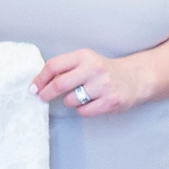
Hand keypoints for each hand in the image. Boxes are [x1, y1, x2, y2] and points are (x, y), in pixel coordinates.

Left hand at [31, 49, 146, 116]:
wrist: (135, 78)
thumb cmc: (103, 71)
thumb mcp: (85, 61)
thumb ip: (65, 68)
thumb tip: (39, 82)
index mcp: (84, 56)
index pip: (54, 66)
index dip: (40, 78)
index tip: (33, 87)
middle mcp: (94, 69)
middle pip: (59, 84)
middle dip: (46, 93)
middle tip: (42, 97)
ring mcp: (103, 86)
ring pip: (71, 100)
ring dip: (70, 102)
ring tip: (81, 96)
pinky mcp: (111, 101)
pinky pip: (83, 111)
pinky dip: (82, 109)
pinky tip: (91, 102)